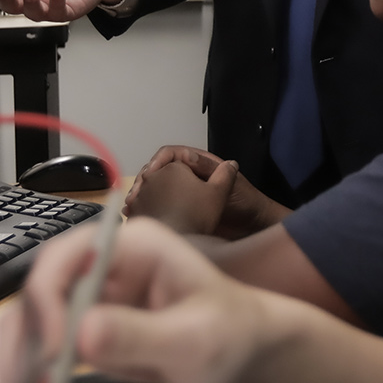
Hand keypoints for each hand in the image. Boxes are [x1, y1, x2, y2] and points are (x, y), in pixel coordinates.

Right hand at [14, 217, 271, 382]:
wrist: (239, 350)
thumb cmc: (227, 333)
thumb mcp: (193, 339)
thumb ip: (141, 336)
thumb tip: (82, 335)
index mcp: (131, 245)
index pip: (69, 257)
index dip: (49, 298)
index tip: (56, 352)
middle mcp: (101, 261)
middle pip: (40, 286)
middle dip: (30, 334)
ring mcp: (89, 292)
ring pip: (33, 314)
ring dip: (23, 354)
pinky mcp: (82, 322)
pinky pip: (43, 340)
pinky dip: (32, 367)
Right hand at [129, 147, 291, 238]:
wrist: (252, 227)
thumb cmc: (245, 202)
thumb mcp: (230, 183)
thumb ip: (210, 169)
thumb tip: (186, 157)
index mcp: (198, 163)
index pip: (171, 154)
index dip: (159, 161)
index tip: (151, 174)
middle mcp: (187, 176)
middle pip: (158, 171)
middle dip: (145, 180)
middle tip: (135, 195)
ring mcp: (181, 194)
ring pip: (154, 189)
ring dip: (141, 195)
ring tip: (131, 207)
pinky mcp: (178, 211)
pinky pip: (157, 206)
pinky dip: (144, 209)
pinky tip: (134, 215)